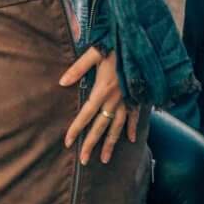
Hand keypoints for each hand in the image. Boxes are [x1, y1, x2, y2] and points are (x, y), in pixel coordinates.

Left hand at [61, 45, 139, 165]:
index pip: (86, 114)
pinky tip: (131, 140)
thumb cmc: (117, 45)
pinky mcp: (137, 98)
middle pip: (101, 126)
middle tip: (83, 161)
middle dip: (91, 144)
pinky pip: (134, 117)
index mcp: (102, 89)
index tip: (68, 142)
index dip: (76, 129)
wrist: (142, 43)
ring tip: (105, 160)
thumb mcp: (95, 52)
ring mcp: (128, 100)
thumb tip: (62, 82)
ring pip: (118, 127)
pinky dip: (132, 129)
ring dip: (110, 143)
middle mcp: (115, 99)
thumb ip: (78, 68)